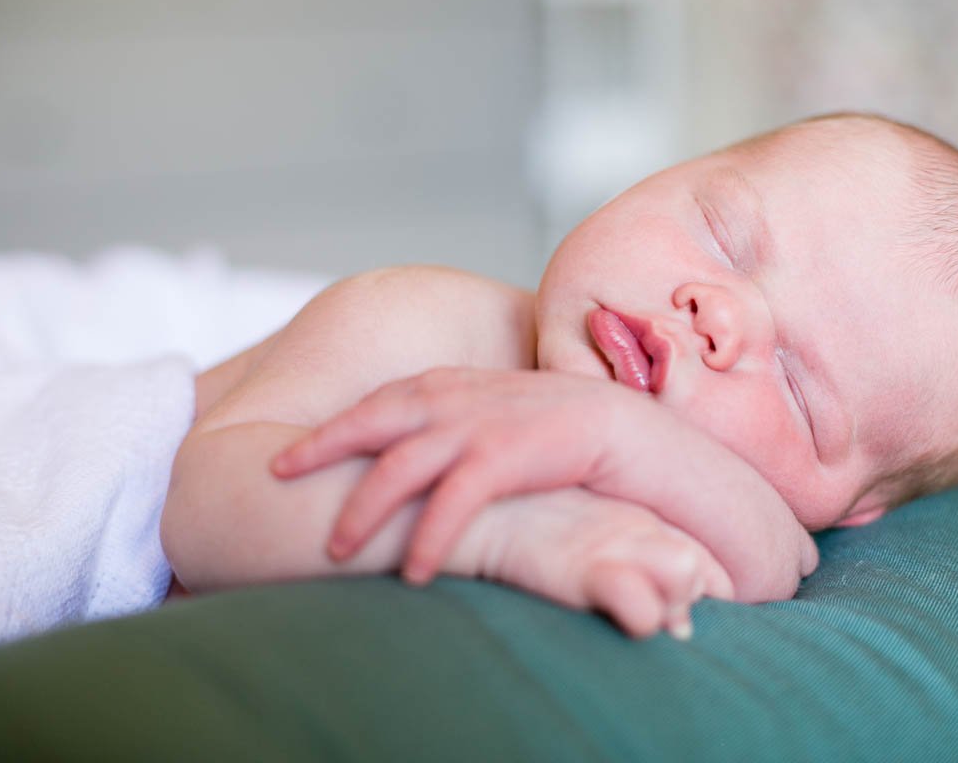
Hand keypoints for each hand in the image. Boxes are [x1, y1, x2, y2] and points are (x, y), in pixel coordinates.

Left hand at [271, 367, 815, 598]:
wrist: (680, 447)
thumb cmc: (601, 454)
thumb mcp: (532, 438)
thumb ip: (485, 442)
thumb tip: (438, 471)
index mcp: (487, 386)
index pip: (401, 395)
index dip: (346, 420)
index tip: (294, 451)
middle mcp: (494, 392)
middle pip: (393, 407)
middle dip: (333, 439)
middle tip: (276, 472)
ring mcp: (518, 414)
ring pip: (422, 450)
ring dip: (374, 498)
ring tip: (335, 548)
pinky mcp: (545, 444)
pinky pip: (474, 488)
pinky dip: (437, 529)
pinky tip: (414, 571)